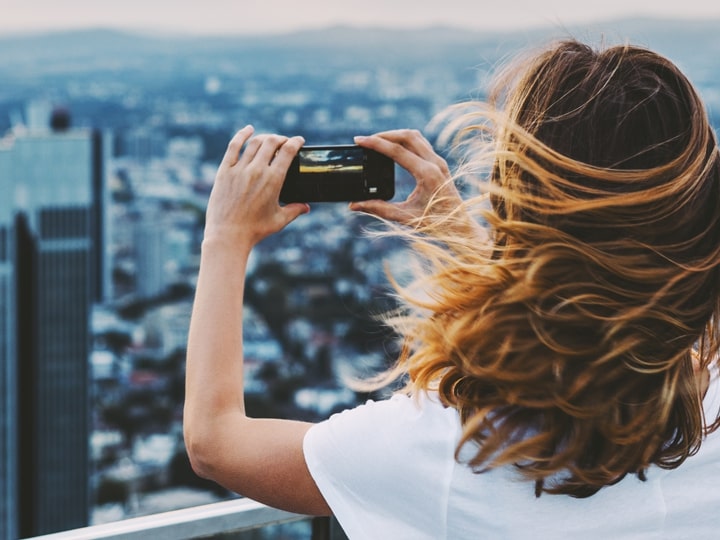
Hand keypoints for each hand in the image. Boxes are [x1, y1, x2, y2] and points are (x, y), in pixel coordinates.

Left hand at [204, 125, 308, 246]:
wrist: (228, 235)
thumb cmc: (255, 230)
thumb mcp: (279, 220)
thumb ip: (294, 210)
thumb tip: (306, 207)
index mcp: (273, 180)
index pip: (288, 151)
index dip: (295, 142)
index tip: (299, 140)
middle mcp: (257, 171)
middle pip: (272, 142)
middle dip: (281, 138)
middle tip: (284, 141)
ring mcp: (239, 169)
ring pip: (254, 143)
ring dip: (265, 137)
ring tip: (270, 139)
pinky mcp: (224, 171)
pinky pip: (234, 147)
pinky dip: (242, 135)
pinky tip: (249, 129)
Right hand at [349, 129, 461, 225]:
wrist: (459, 227)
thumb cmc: (435, 224)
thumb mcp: (404, 217)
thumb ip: (379, 209)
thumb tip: (354, 205)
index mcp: (427, 174)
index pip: (396, 150)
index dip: (375, 144)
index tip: (359, 140)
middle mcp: (435, 163)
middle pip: (407, 136)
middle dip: (384, 135)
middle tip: (365, 140)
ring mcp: (439, 161)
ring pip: (415, 136)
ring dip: (395, 135)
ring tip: (377, 141)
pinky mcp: (439, 163)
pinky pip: (421, 143)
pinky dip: (405, 140)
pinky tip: (393, 147)